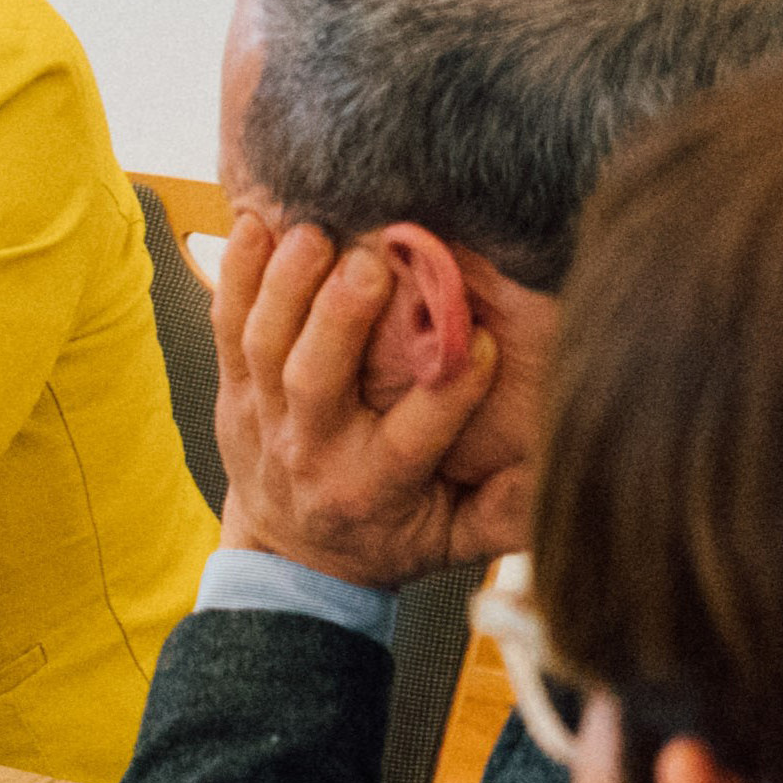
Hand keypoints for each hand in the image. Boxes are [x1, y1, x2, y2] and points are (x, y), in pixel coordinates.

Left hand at [212, 214, 509, 586]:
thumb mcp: (451, 541)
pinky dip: (237, 274)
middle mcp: (314, 449)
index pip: (416, 435)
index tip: (484, 338)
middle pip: (317, 379)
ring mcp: (265, 416)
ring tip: (313, 233)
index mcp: (376, 486)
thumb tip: (557, 478)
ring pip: (265, 345)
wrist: (289, 557)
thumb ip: (501, 512)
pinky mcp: (234, 389)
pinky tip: (253, 224)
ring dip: (284, 285)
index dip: (451, 389)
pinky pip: (226, 327)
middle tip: (369, 262)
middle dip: (340, 318)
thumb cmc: (387, 535)